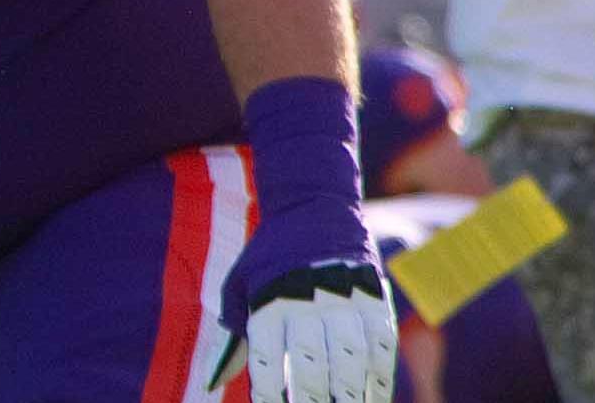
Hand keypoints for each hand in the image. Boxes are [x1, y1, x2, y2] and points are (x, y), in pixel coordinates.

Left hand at [210, 256, 395, 402]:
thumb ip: (230, 340)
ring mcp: (346, 303)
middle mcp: (308, 305)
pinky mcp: (374, 300)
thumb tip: (212, 385)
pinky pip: (382, 346)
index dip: (268, 394)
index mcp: (269, 305)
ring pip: (352, 361)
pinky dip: (381, 377)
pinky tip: (377, 398)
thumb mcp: (238, 290)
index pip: (268, 363)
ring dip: (352, 396)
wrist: (315, 209)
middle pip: (312, 367)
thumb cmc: (268, 258)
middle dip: (311, 400)